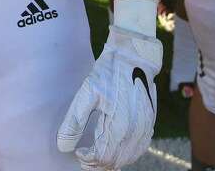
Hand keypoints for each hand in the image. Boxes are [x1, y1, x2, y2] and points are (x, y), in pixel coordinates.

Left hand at [58, 0, 160, 169]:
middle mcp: (135, 130)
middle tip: (86, 157)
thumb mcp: (86, 94)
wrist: (134, 54)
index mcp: (118, 126)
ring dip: (115, 159)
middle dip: (99, 163)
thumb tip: (63, 147)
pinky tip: (118, 148)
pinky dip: (129, 152)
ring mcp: (146, 126)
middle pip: (116, 160)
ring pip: (130, 155)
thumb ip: (74, 123)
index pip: (102, 157)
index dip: (88, 160)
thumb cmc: (108, 72)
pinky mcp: (151, 120)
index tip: (79, 153)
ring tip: (100, 156)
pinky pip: (142, 145)